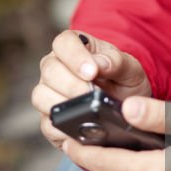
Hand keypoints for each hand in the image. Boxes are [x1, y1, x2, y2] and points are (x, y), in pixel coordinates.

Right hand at [32, 30, 151, 148]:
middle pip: (50, 70)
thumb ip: (116, 62)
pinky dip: (63, 128)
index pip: (64, 43)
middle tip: (93, 94)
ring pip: (41, 96)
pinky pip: (46, 125)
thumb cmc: (124, 82)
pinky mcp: (49, 120)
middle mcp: (56, 68)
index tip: (92, 72)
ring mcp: (48, 93)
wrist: (127, 109)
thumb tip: (100, 64)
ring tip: (88, 110)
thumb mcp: (129, 68)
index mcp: (75, 48)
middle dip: (72, 84)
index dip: (75, 56)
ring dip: (65, 104)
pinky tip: (81, 127)